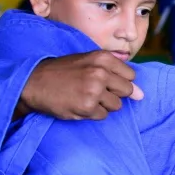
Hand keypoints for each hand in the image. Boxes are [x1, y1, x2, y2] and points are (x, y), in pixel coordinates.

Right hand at [16, 51, 143, 120]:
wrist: (33, 82)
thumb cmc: (63, 72)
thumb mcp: (88, 61)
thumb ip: (115, 73)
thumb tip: (141, 95)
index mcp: (103, 58)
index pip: (131, 75)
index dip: (119, 81)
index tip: (104, 81)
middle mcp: (101, 73)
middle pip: (126, 91)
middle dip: (113, 94)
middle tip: (93, 90)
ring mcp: (95, 90)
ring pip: (116, 106)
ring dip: (103, 105)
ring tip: (84, 96)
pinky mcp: (87, 107)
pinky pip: (103, 115)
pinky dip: (93, 113)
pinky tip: (78, 104)